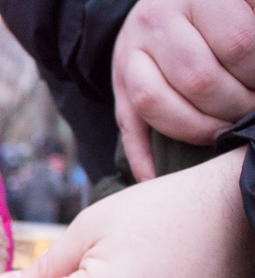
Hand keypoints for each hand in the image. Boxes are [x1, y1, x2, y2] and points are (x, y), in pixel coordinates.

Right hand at [112, 0, 254, 180]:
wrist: (170, 2)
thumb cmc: (223, 9)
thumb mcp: (245, 6)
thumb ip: (253, 33)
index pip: (238, 45)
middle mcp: (155, 20)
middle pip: (199, 80)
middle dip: (236, 107)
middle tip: (252, 113)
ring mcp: (130, 54)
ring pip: (157, 104)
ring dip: (200, 130)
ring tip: (226, 132)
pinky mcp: (118, 83)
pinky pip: (127, 125)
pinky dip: (141, 158)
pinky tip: (157, 178)